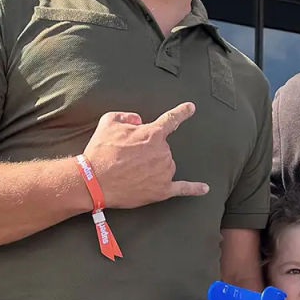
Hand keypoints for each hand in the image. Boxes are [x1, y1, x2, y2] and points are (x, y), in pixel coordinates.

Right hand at [83, 103, 209, 209]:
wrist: (94, 181)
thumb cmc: (100, 151)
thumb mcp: (108, 122)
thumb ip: (126, 116)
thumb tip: (138, 121)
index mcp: (153, 134)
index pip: (171, 120)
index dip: (182, 112)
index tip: (191, 108)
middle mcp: (163, 152)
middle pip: (162, 148)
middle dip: (148, 151)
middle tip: (126, 158)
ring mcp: (164, 172)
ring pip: (166, 166)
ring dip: (154, 167)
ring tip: (131, 172)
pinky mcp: (162, 191)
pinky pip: (183, 189)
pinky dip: (194, 188)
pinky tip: (204, 188)